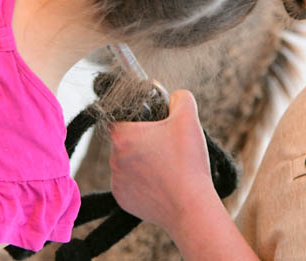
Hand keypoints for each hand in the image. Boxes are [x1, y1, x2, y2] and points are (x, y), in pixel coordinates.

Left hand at [109, 90, 217, 231]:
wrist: (191, 208)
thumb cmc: (187, 163)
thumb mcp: (189, 119)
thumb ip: (180, 98)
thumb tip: (175, 97)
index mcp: (122, 136)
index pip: (120, 117)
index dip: (137, 117)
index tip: (153, 123)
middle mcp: (113, 159)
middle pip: (125, 141)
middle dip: (143, 141)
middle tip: (166, 145)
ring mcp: (117, 182)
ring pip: (127, 163)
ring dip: (142, 162)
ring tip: (167, 167)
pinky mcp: (123, 200)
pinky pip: (130, 184)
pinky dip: (142, 183)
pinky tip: (161, 183)